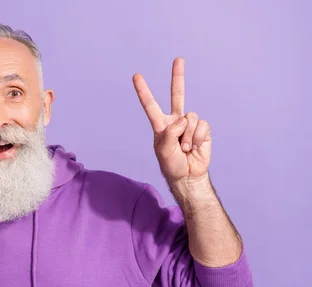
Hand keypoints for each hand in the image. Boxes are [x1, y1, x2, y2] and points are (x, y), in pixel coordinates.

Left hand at [132, 58, 211, 183]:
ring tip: (185, 148)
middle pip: (178, 95)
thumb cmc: (171, 164)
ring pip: (190, 117)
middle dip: (178, 77)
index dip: (143, 91)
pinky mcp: (203, 129)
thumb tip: (183, 118)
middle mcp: (175, 121)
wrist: (188, 175)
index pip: (150, 105)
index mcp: (160, 125)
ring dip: (188, 135)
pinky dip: (198, 137)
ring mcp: (190, 124)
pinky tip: (194, 147)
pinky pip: (202, 125)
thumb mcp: (163, 151)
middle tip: (179, 59)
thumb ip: (169, 134)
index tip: (136, 76)